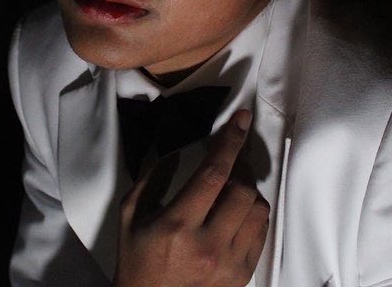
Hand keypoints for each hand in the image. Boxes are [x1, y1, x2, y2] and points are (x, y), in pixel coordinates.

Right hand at [114, 110, 269, 286]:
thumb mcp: (129, 216)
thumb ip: (150, 178)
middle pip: (242, 190)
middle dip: (241, 166)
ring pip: (258, 210)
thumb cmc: (136, 258)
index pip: (213, 174)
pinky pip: (262, 233)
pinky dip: (254, 215)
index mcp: (177, 225)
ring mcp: (229, 264)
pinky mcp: (242, 275)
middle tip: (232, 158)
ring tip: (233, 187)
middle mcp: (207, 245)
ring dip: (249, 191)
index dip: (230, 142)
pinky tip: (238, 212)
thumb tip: (174, 148)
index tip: (241, 119)